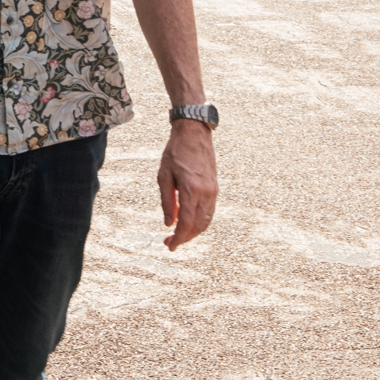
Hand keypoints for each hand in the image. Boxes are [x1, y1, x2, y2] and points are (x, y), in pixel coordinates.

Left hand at [158, 122, 217, 250]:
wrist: (194, 133)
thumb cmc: (175, 152)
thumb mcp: (163, 176)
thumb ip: (167, 202)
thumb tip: (169, 223)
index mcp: (191, 190)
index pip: (186, 223)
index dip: (179, 239)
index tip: (169, 246)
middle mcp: (206, 193)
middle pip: (198, 226)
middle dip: (184, 238)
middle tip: (169, 242)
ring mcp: (213, 191)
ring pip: (206, 221)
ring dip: (193, 232)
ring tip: (178, 234)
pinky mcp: (215, 188)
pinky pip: (209, 212)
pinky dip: (200, 222)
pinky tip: (188, 223)